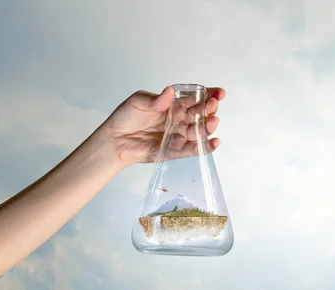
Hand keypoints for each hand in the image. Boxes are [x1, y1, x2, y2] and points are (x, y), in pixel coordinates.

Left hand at [102, 86, 225, 166]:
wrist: (114, 140)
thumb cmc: (126, 117)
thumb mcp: (139, 101)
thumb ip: (156, 99)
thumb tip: (169, 92)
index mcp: (174, 105)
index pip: (195, 98)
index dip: (209, 94)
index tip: (220, 93)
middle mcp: (181, 119)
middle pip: (201, 114)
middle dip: (210, 109)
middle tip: (213, 106)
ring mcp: (180, 135)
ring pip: (201, 131)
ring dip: (209, 126)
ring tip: (213, 121)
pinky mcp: (177, 151)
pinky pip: (195, 149)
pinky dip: (206, 147)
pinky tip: (215, 142)